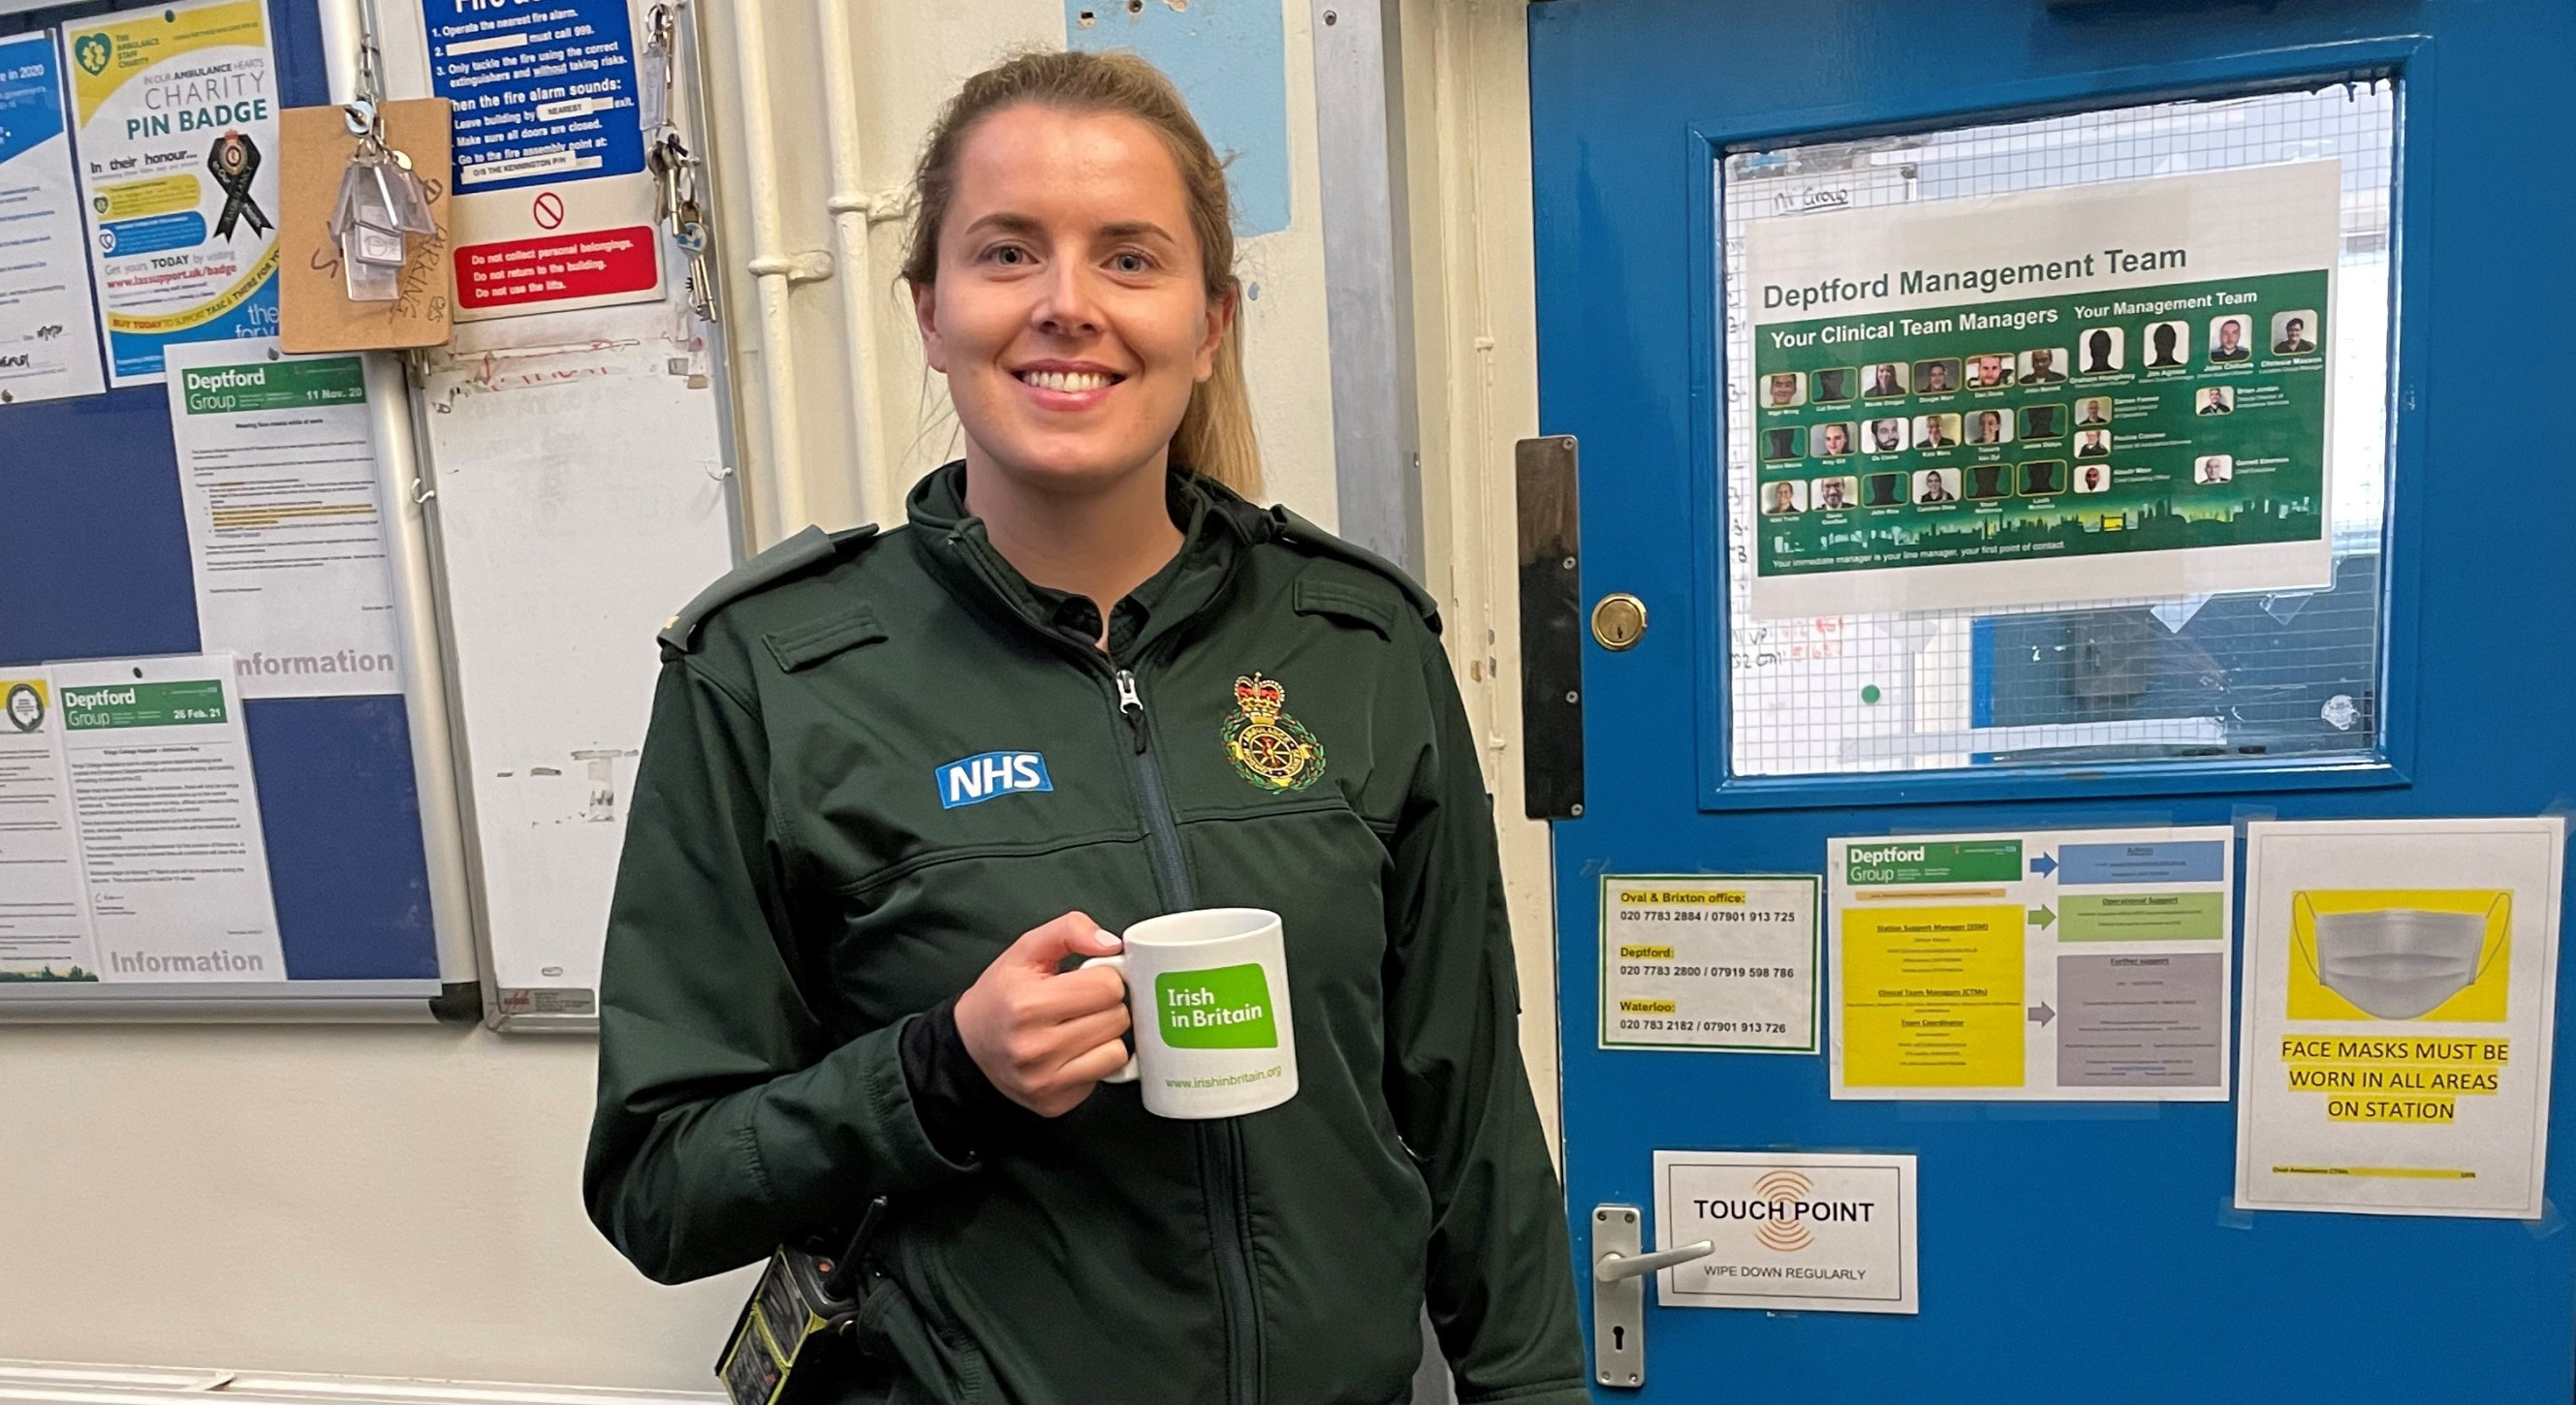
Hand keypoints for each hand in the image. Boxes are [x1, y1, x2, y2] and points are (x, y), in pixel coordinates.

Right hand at [954, 912, 1131, 1116]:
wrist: (969, 1048)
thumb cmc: (1001, 997)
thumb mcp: (1026, 950)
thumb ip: (1069, 930)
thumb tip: (1111, 943)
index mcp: (1029, 1004)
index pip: (1108, 987)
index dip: (1103, 978)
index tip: (1086, 981)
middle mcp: (1035, 1047)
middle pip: (1118, 1018)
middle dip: (1106, 1006)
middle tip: (1081, 1004)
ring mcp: (1045, 1081)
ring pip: (1117, 1051)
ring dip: (1106, 1036)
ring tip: (1078, 1027)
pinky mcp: (1055, 1102)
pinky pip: (1106, 1076)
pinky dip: (1097, 1062)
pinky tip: (1073, 1053)